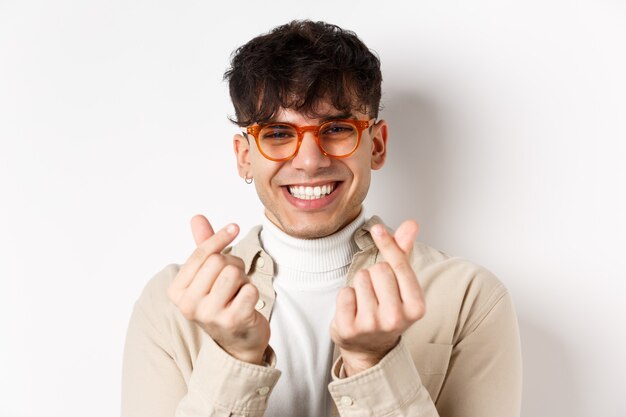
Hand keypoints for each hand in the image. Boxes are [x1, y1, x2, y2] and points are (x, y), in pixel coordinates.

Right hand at [167, 215, 269, 364]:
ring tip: (238, 293)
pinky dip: (253, 293)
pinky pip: (250, 290)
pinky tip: (246, 305)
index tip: (234, 227)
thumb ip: (203, 248)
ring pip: (234, 273)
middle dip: (233, 265)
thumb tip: (197, 218)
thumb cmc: (222, 302)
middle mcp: (188, 305)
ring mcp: (210, 315)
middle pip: (219, 261)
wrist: (238, 341)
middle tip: (234, 280)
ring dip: (243, 279)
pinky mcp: (233, 321)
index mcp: (177, 292)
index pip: (201, 254)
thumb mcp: (208, 276)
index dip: (220, 238)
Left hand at [330, 220, 424, 375]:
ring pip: (360, 278)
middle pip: (378, 269)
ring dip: (360, 286)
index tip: (378, 229)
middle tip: (377, 293)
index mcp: (416, 307)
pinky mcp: (349, 329)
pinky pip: (344, 293)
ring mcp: (372, 325)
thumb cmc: (387, 308)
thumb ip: (404, 252)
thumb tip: (411, 224)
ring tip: (365, 302)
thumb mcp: (400, 284)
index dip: (387, 243)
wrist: (370, 348)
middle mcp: (396, 318)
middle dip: (374, 275)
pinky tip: (353, 310)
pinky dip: (346, 297)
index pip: (398, 264)